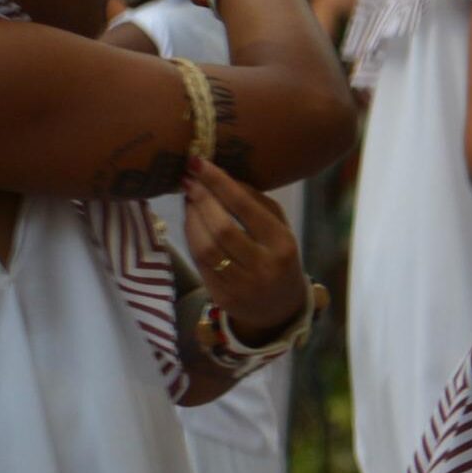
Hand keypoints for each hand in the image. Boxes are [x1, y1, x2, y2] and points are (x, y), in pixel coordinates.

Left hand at [183, 158, 303, 338]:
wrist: (280, 309)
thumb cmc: (279, 258)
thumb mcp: (281, 229)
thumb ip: (257, 203)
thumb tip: (223, 176)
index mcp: (283, 244)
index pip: (246, 208)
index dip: (219, 183)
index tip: (199, 163)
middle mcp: (263, 266)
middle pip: (221, 227)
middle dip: (201, 199)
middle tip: (189, 179)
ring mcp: (241, 285)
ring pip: (205, 247)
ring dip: (191, 218)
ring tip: (188, 198)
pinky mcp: (222, 296)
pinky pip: (200, 262)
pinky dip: (191, 237)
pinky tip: (190, 221)